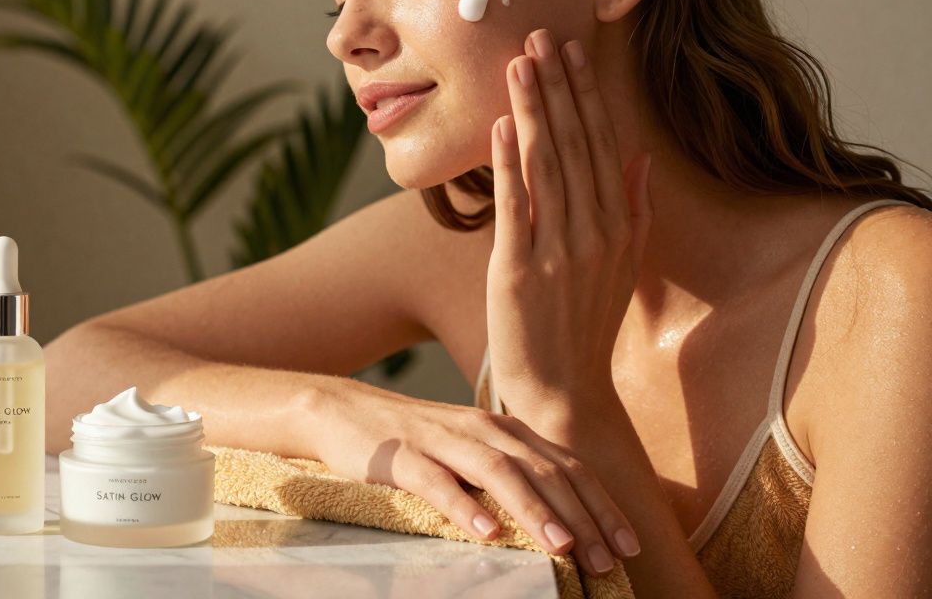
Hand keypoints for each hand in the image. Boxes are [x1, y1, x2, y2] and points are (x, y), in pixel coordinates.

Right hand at [309, 379, 640, 575]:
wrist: (343, 413)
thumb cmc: (414, 443)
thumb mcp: (471, 451)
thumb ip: (511, 475)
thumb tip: (563, 522)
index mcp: (505, 430)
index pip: (567, 465)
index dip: (602, 505)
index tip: (630, 545)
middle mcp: (482, 429)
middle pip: (543, 470)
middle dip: (581, 516)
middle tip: (608, 559)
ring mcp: (442, 440)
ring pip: (499, 472)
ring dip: (535, 510)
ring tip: (562, 547)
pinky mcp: (402, 456)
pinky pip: (438, 482)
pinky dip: (465, 507)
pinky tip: (487, 533)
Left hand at [486, 28, 652, 411]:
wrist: (565, 390)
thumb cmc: (588, 326)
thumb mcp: (624, 266)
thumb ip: (634, 209)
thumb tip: (640, 156)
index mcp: (620, 225)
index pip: (601, 143)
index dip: (584, 94)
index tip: (571, 51)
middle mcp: (595, 231)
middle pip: (575, 143)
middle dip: (557, 86)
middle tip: (539, 35)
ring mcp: (559, 249)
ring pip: (547, 164)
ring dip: (532, 110)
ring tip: (519, 63)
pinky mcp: (521, 269)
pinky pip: (516, 206)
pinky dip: (508, 163)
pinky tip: (500, 125)